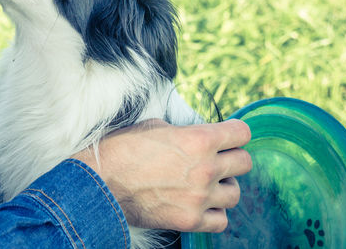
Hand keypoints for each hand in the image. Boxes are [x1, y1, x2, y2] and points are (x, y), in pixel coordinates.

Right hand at [71, 119, 251, 232]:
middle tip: (217, 160)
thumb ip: (183, 131)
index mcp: (198, 139)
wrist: (100, 183)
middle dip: (232, 159)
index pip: (242, 133)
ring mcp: (200, 197)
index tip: (229, 136)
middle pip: (245, 163)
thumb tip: (195, 134)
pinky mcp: (191, 220)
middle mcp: (205, 168)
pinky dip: (214, 213)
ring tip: (207, 185)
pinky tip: (201, 205)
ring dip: (223, 187)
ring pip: (235, 194)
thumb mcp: (154, 126)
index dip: (235, 133)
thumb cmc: (122, 150)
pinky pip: (221, 220)